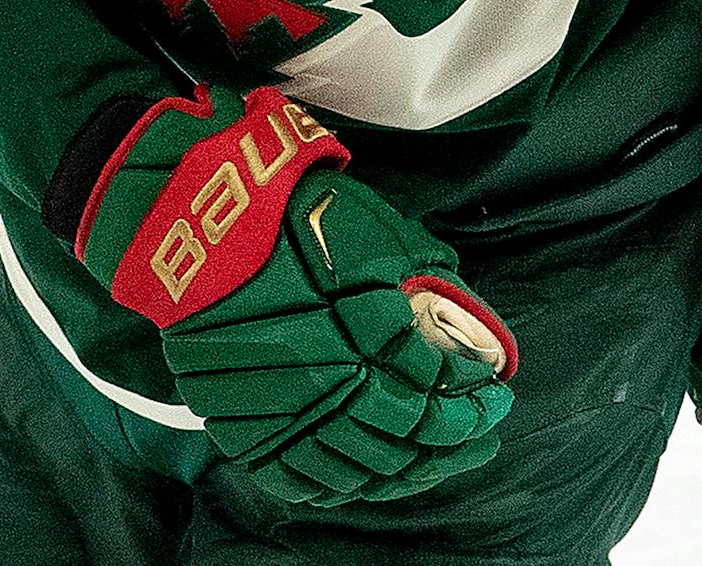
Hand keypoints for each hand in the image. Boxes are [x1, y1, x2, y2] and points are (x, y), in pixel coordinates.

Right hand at [70, 86, 515, 503]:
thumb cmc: (299, 216)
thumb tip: (469, 324)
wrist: (205, 223)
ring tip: (440, 461)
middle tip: (484, 434)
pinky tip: (372, 477)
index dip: (473, 398)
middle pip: (404, 438)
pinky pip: (299, 479)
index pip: (435, 389)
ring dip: (409, 472)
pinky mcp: (242, 427)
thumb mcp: (382, 236)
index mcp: (363, 334)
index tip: (497, 392)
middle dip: (455, 441)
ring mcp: (280, 413)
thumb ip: (425, 285)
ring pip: (357, 470)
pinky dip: (343, 485)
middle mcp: (324, 384)